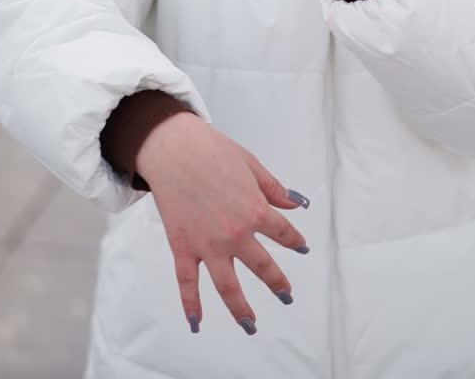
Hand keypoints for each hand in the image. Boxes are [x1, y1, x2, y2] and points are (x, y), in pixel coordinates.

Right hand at [135, 112, 310, 334]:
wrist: (172, 148)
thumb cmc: (213, 150)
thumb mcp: (252, 165)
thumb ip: (274, 189)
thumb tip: (297, 204)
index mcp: (256, 210)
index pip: (283, 233)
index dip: (295, 241)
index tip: (302, 248)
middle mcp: (235, 233)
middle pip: (262, 267)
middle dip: (277, 283)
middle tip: (287, 296)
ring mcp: (207, 244)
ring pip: (227, 285)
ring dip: (241, 309)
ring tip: (251, 326)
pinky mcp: (182, 247)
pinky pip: (187, 282)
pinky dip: (191, 304)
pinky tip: (197, 322)